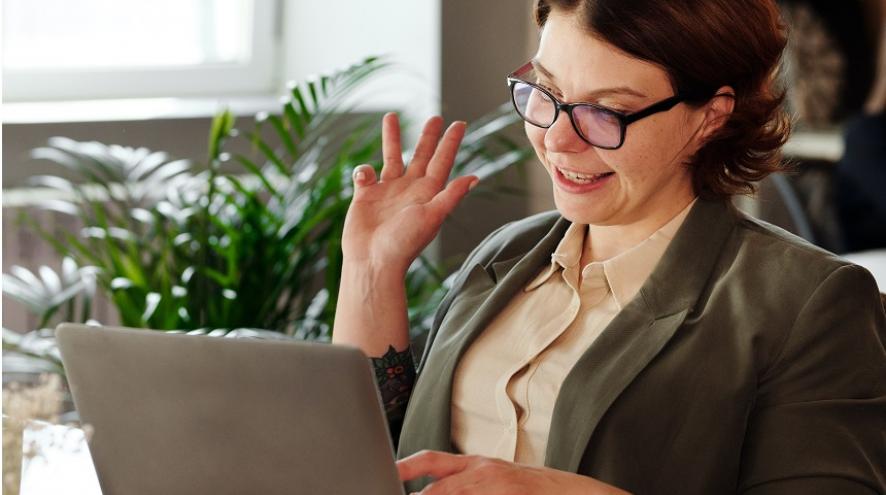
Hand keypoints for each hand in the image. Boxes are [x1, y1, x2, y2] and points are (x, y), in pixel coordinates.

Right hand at [342, 113, 478, 272]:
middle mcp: (409, 190)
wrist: (373, 261)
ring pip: (391, 158)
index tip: (459, 123)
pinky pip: (364, 175)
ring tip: (391, 117)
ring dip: (392, 139)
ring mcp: (387, 192)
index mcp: (428, 193)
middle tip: (436, 117)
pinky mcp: (365, 196)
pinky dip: (363, 170)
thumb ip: (451, 195)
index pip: (442, 162)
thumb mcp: (432, 217)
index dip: (451, 143)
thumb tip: (474, 177)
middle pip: (421, 156)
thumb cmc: (404, 243)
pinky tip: (364, 177)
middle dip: (428, 137)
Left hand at [397, 450, 630, 494]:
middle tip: (390, 490)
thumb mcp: (499, 481)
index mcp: (477, 464)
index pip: (432, 461)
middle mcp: (482, 472)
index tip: (386, 471)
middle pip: (435, 482)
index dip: (406, 466)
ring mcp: (494, 485)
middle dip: (412, 490)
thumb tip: (431, 493)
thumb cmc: (537, 491)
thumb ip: (468, 487)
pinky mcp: (507, 493)